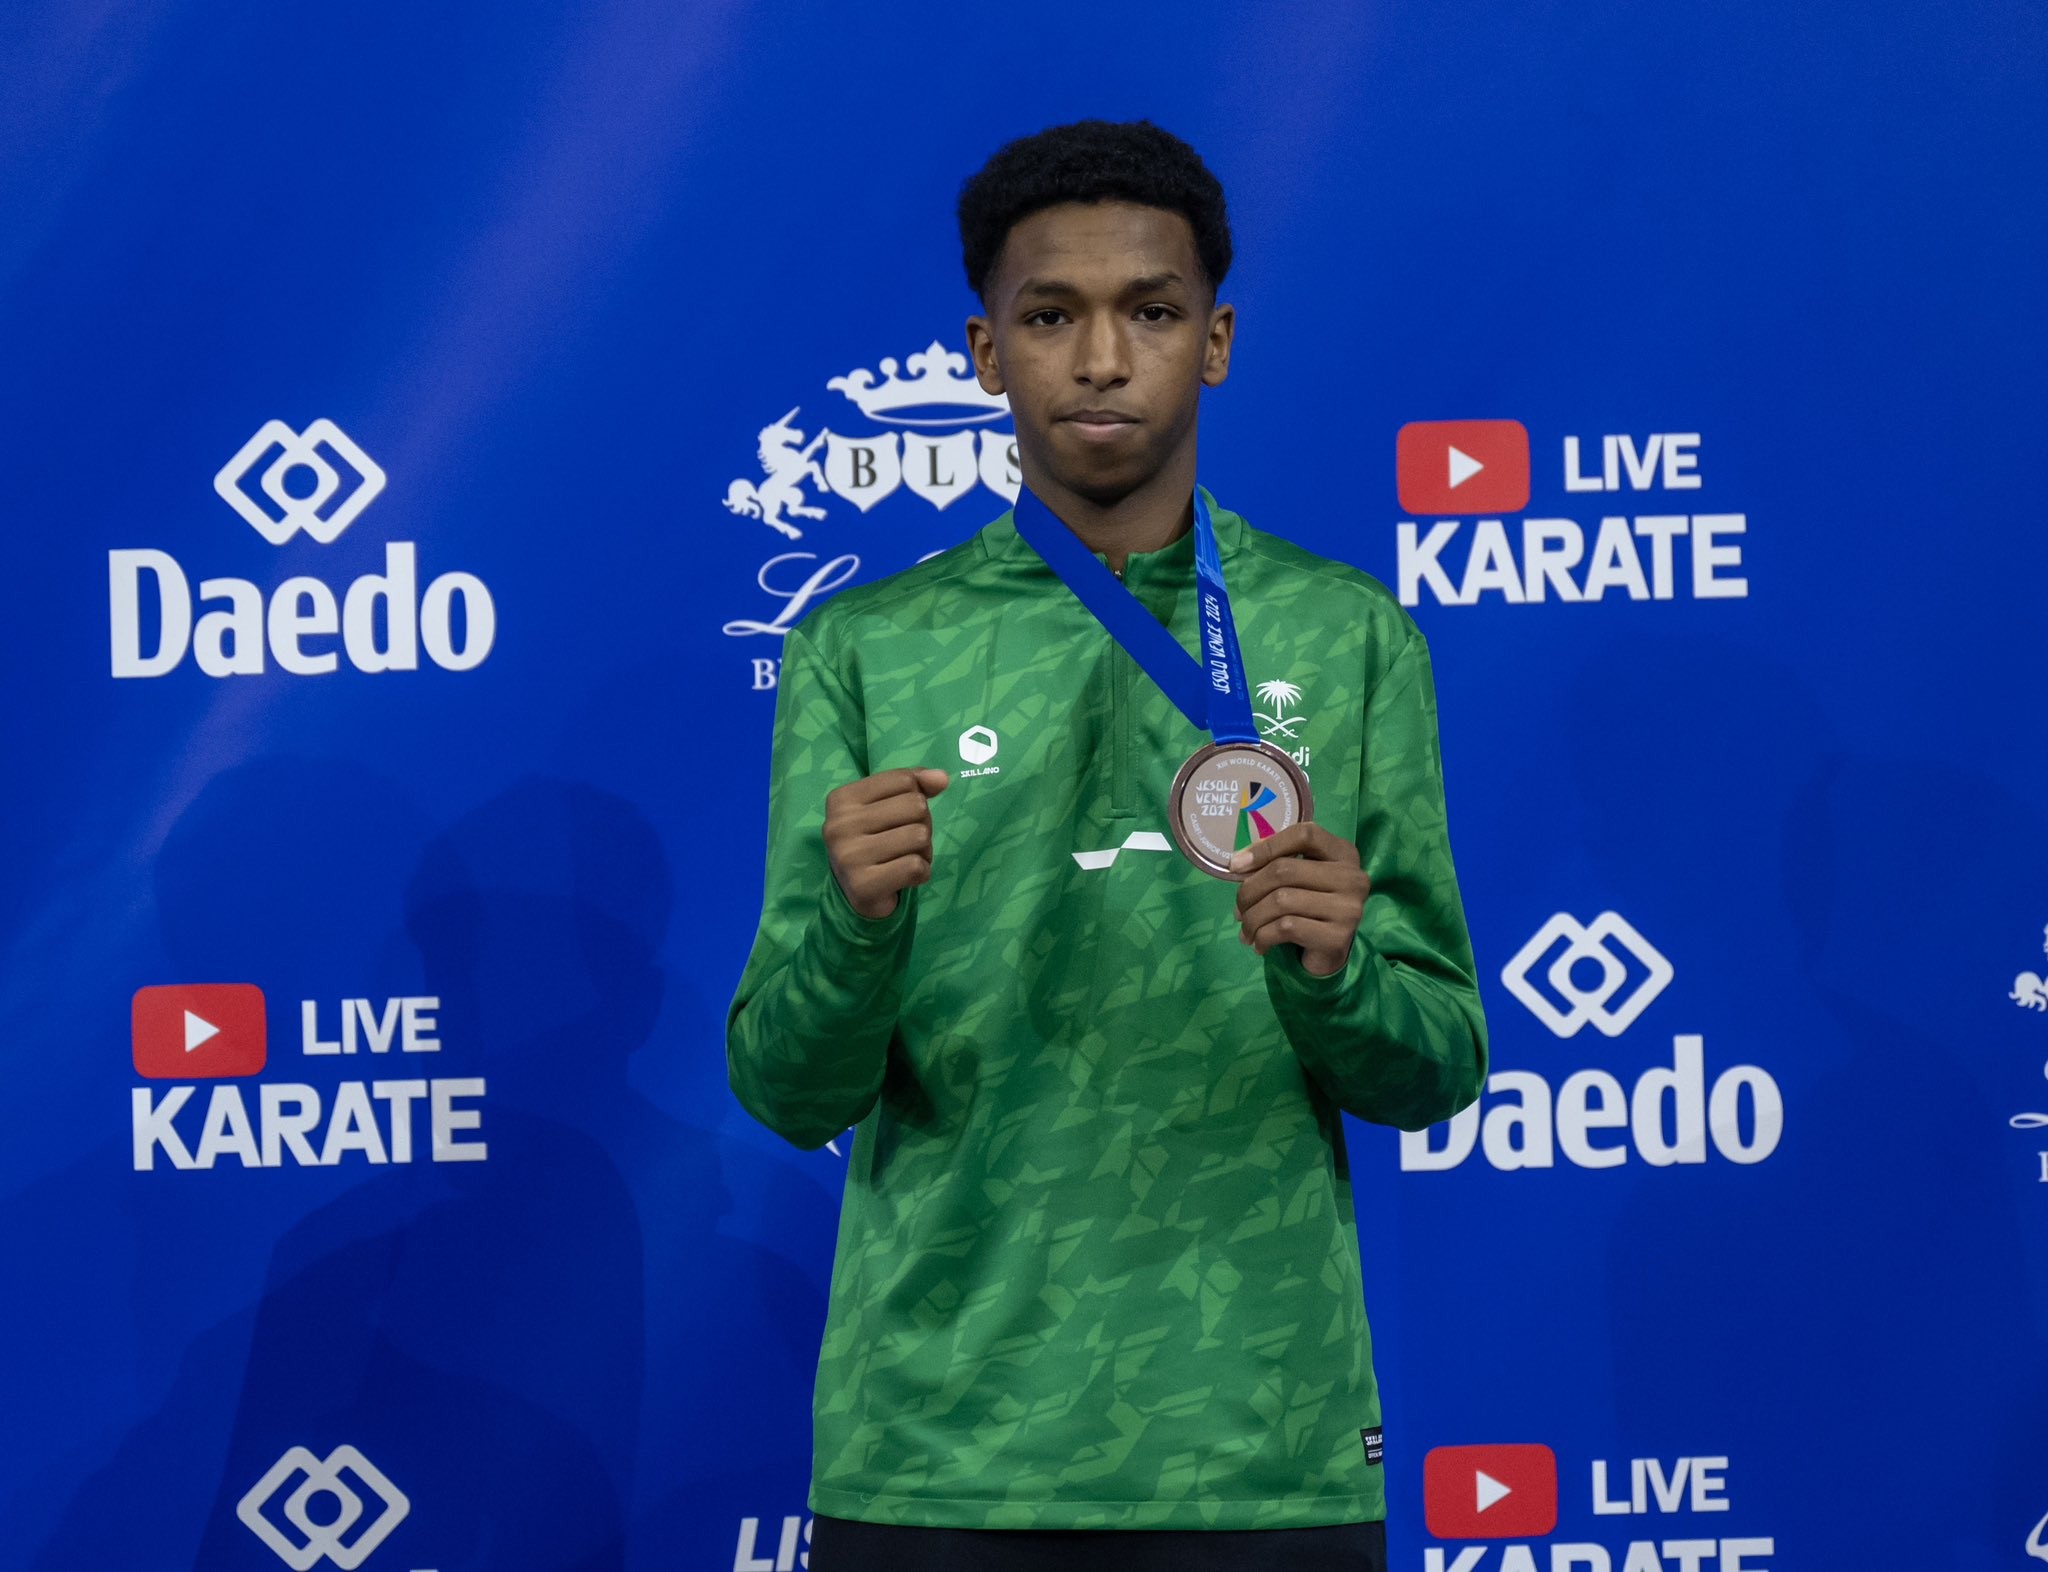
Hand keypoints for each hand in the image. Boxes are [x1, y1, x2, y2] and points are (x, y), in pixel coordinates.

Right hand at [823, 767, 949, 919]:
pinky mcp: (863, 885)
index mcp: (842, 798)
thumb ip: (915, 785)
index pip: (904, 780)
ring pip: (919, 836)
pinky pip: (916, 867)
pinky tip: (905, 878)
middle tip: (904, 844)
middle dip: (922, 825)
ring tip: (904, 859)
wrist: (856, 893)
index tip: (899, 818)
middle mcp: (839, 824)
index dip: (916, 798)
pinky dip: (921, 873)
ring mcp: (848, 855)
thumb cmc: (875, 841)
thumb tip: (941, 778)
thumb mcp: (889, 806)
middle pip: (915, 806)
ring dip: (924, 851)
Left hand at [1230, 822, 1369, 976]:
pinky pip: (1286, 928)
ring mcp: (1348, 908)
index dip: (1266, 846)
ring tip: (1246, 930)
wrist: (1330, 955)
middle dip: (1249, 891)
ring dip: (1252, 918)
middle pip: (1284, 870)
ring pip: (1281, 901)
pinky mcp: (1338, 936)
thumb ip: (1276, 864)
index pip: (1304, 835)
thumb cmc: (1309, 910)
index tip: (1236, 865)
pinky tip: (1259, 944)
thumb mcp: (1298, 880)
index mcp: (1343, 854)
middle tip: (1238, 910)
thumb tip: (1238, 863)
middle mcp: (1352, 877)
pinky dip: (1263, 936)